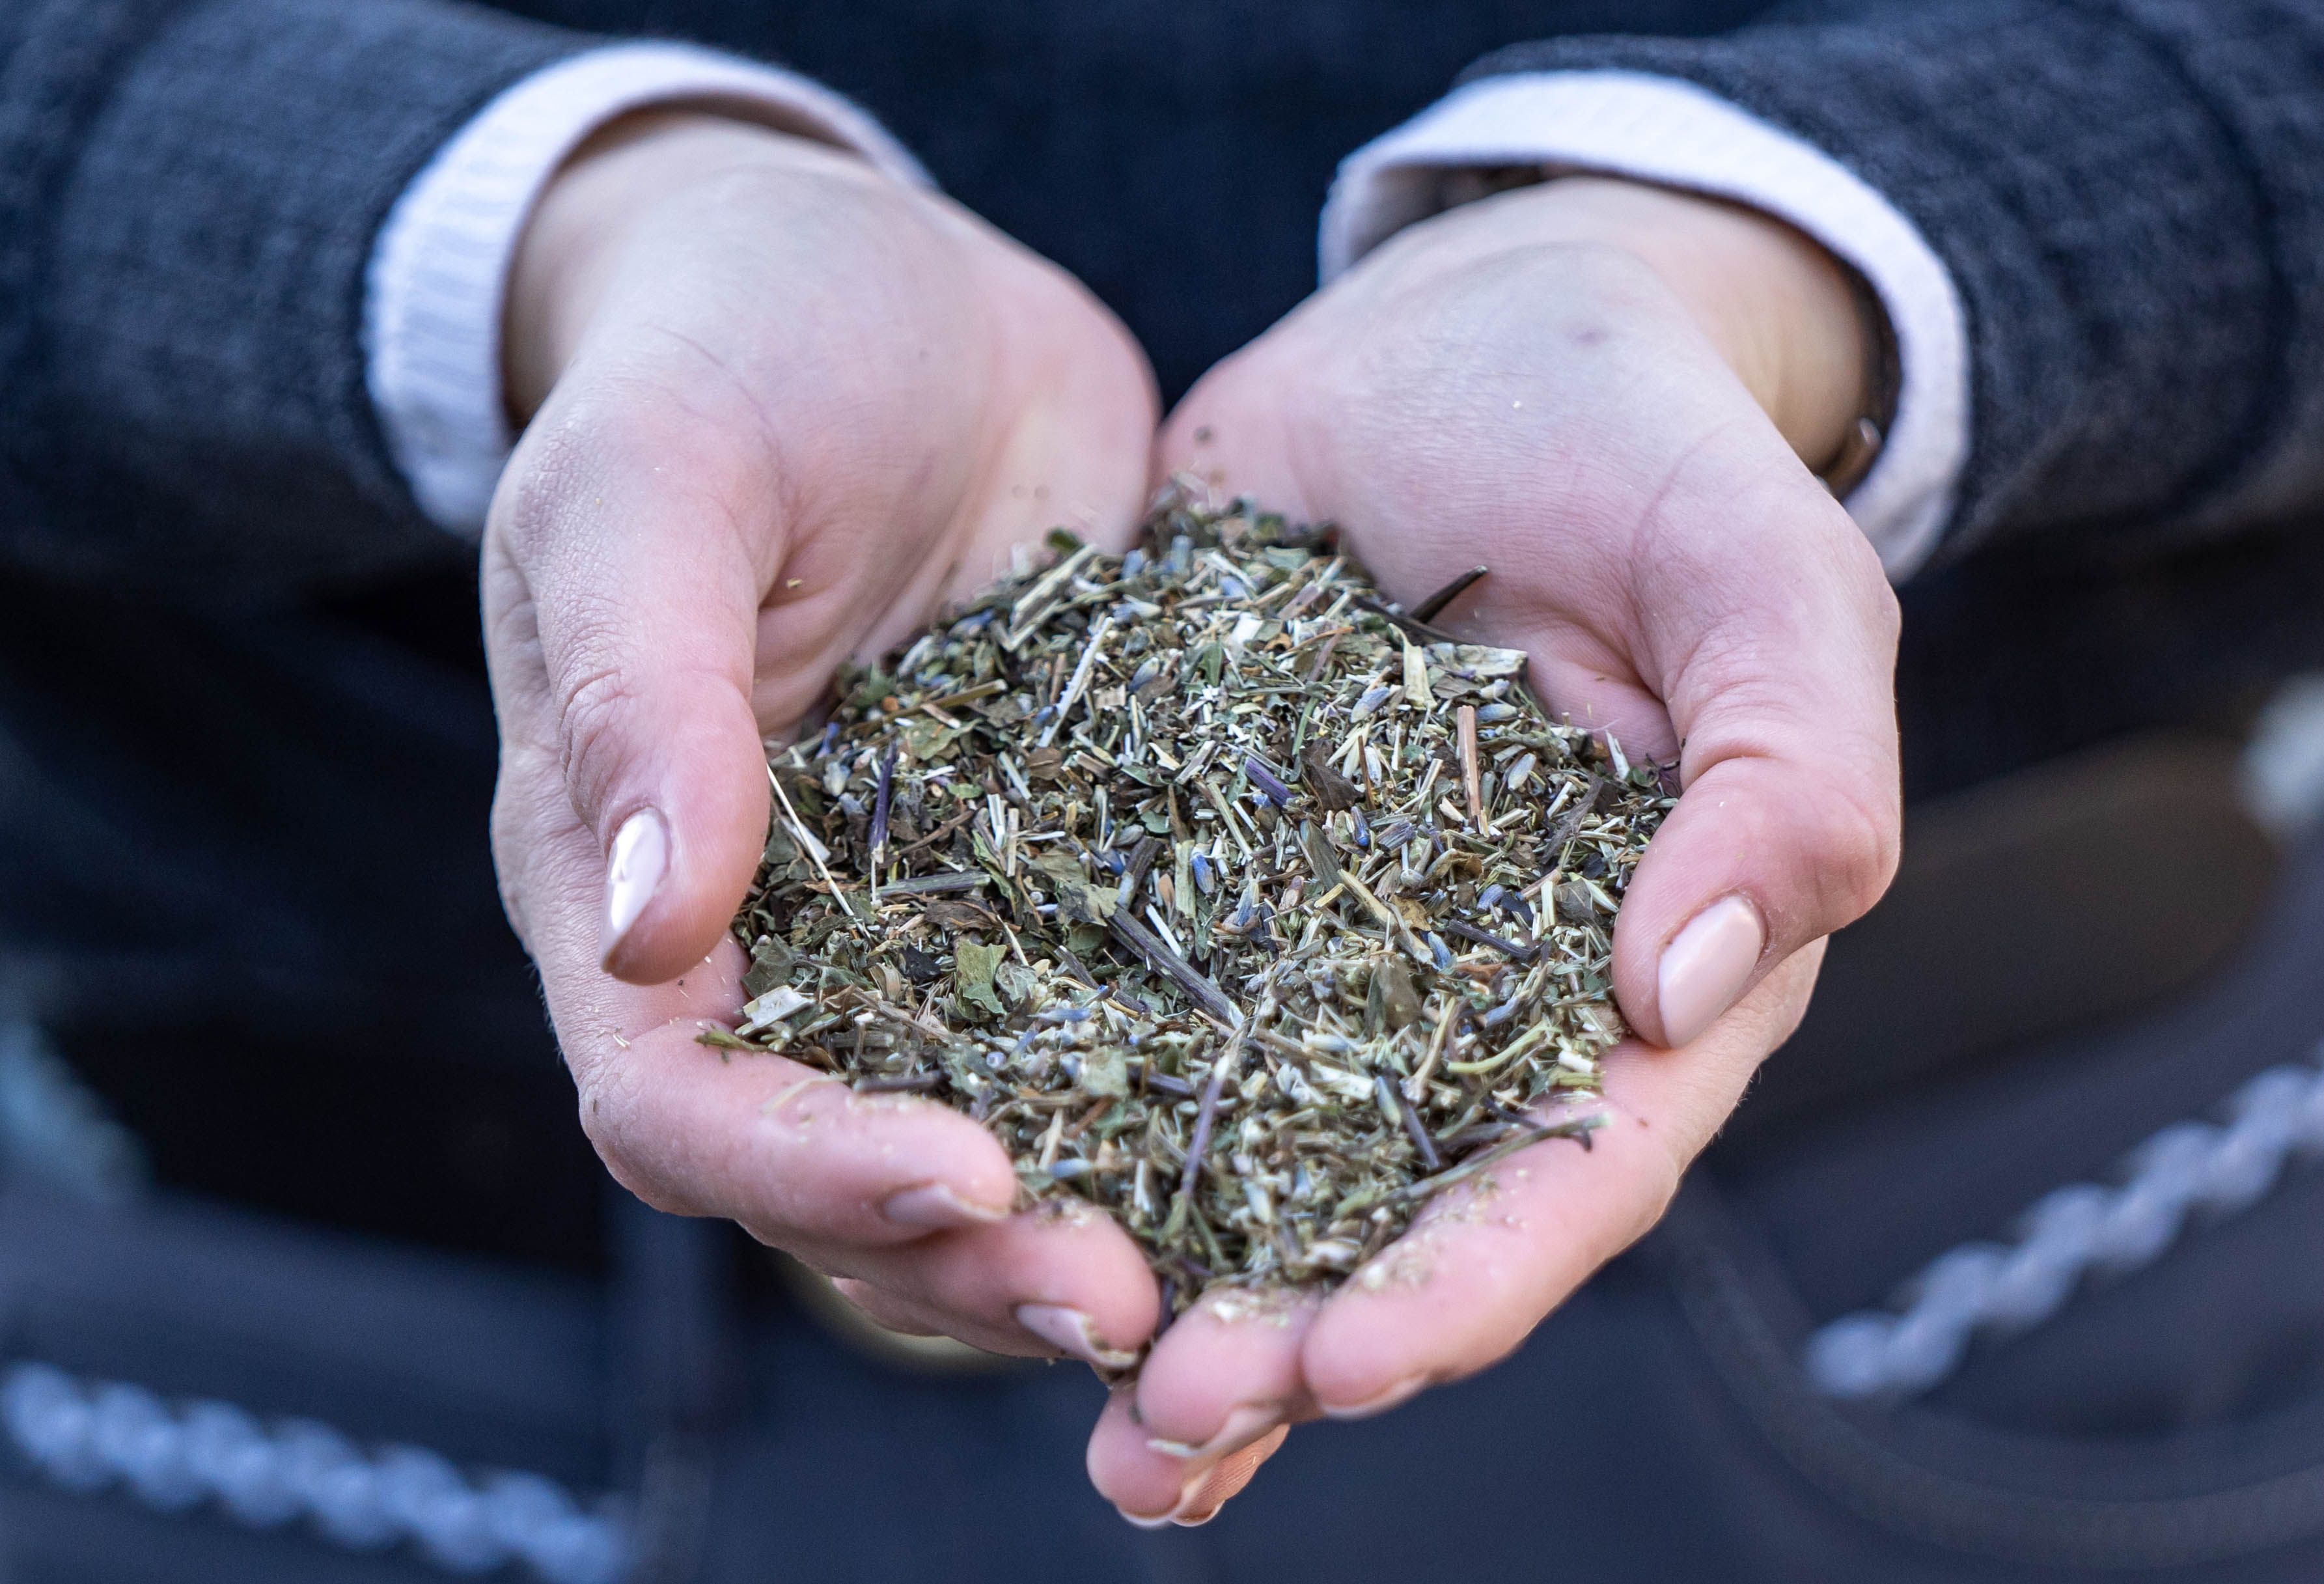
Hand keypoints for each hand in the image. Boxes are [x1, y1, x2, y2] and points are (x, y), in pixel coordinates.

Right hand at [484, 114, 1163, 1363]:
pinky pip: (1126, 1019)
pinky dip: (1199, 1107)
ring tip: (1238, 1282)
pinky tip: (1328, 1149)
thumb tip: (657, 935)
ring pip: (996, 1132)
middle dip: (972, 1255)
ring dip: (1097, 1224)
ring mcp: (934, 918)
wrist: (881, 289)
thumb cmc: (725, 354)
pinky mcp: (1071, 871)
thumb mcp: (655, 483)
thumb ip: (638, 692)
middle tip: (1134, 1303)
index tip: (964, 1175)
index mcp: (626, 878)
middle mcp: (782, 937)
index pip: (676, 1098)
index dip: (800, 1170)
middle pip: (839, 1171)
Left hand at [1087, 177, 1901, 1521]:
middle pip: (1383, 1212)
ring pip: (1237, 1154)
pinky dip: (1051, 1109)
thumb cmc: (1647, 442)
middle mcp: (1466, 993)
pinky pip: (1107, 1005)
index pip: (1565, 1169)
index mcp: (1632, 965)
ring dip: (1155, 1282)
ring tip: (1062, 1389)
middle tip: (1167, 1429)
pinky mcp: (1181, 862)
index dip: (1466, 1286)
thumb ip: (1787, 770)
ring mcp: (1312, 939)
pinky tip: (949, 1184)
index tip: (1347, 1364)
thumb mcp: (1760, 574)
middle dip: (1284, 1340)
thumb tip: (1683, 985)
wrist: (1477, 328)